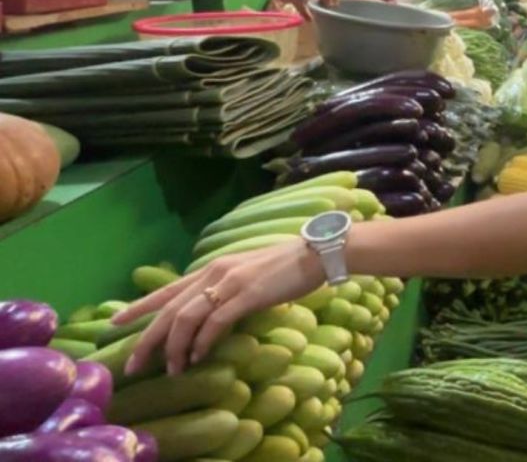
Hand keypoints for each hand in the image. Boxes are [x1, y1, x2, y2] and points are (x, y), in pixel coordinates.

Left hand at [111, 240, 323, 376]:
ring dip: (175, 347)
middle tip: (133, 365)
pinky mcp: (246, 295)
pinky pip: (214, 322)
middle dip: (147, 339)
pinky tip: (196, 357)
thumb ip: (225, 288)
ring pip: (187, 318)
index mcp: (211, 268)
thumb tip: (210, 311)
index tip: (115, 322)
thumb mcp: (245, 274)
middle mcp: (213, 273)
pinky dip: (201, 342)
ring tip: (171, 369)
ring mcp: (229, 283)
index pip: (167, 290)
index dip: (139, 307)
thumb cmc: (284, 267)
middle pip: (169, 309)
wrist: (313, 254)